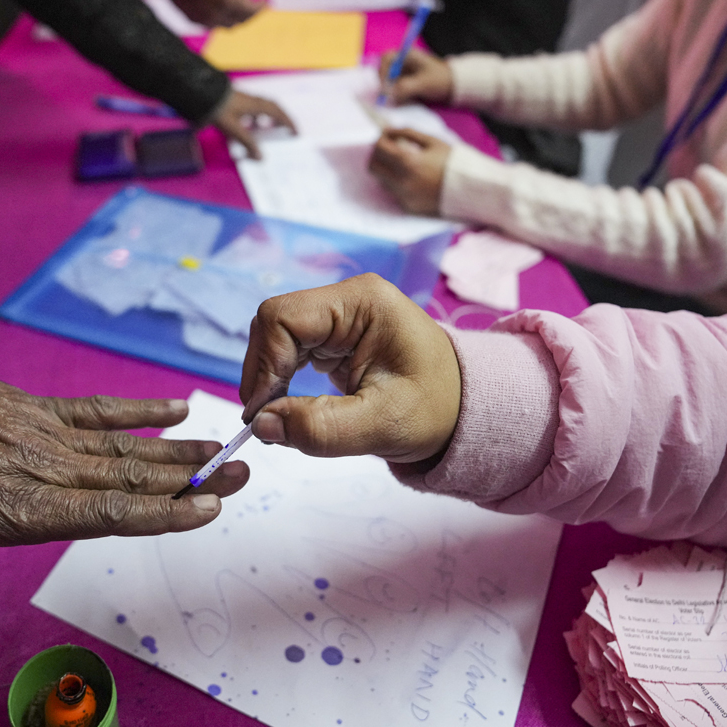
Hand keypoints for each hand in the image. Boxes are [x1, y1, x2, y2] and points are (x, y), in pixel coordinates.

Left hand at [0, 362, 249, 659]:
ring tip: (223, 450)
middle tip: (242, 472)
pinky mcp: (45, 409)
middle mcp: (52, 468)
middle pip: (134, 477)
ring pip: (127, 445)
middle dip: (192, 479)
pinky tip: (174, 408)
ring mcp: (52, 434)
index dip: (164, 512)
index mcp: (27, 504)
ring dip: (178, 450)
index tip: (210, 507)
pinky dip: (139, 409)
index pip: (110, 511)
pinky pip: (100, 408)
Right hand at [166, 0, 263, 27]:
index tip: (265, 2)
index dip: (260, 7)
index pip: (250, 11)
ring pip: (227, 24)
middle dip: (248, 11)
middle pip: (240, 20)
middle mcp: (216, 14)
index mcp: (226, 0)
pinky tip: (218, 3)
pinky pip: (213, 24)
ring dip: (235, 15)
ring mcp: (204, 19)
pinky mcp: (193, 19)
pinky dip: (221, 16)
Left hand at [213, 89, 295, 158]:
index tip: (295, 132)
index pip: (278, 113)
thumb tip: (261, 158)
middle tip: (285, 130)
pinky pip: (251, 108)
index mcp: (256, 105)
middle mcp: (253, 100)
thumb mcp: (234, 129)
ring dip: (267, 117)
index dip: (288, 123)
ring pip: (262, 107)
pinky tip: (248, 125)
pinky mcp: (235, 100)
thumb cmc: (219, 110)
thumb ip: (248, 143)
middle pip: (272, 108)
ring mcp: (244, 99)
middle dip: (281, 119)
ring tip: (267, 129)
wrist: (200, 93)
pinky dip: (255, 117)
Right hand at [239, 273, 460, 463]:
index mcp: (364, 302)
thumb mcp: (383, 425)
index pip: (284, 318)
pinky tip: (287, 408)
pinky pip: (290, 349)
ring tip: (276, 419)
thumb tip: (261, 425)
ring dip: (269, 377)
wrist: (465, 409)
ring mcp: (340, 315)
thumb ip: (321, 427)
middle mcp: (348, 299)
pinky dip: (281, 379)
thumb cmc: (437, 410)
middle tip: (263, 422)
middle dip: (263, 372)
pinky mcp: (335, 336)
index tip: (260, 414)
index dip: (264, 364)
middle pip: (274, 323)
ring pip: (276, 336)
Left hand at [368, 127, 449, 214]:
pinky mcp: (408, 208)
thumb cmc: (454, 162)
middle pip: (373, 167)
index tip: (385, 137)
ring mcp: (404, 198)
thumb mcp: (433, 142)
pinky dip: (398, 183)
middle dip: (377, 156)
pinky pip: (394, 193)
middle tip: (388, 150)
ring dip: (387, 170)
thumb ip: (408, 133)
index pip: (379, 149)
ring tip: (403, 164)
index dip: (380, 140)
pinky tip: (413, 178)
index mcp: (408, 163)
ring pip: (382, 181)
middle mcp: (401, 183)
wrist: (472, 190)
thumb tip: (388, 130)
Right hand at [378, 48, 452, 105]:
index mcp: (407, 55)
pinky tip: (399, 101)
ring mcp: (403, 72)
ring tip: (395, 100)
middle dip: (385, 83)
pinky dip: (393, 95)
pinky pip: (393, 88)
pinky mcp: (404, 82)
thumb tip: (388, 94)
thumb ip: (406, 87)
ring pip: (388, 80)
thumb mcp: (423, 84)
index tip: (385, 86)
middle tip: (387, 97)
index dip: (382, 72)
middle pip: (384, 70)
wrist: (453, 86)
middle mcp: (402, 62)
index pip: (386, 58)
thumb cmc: (440, 80)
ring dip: (389, 91)